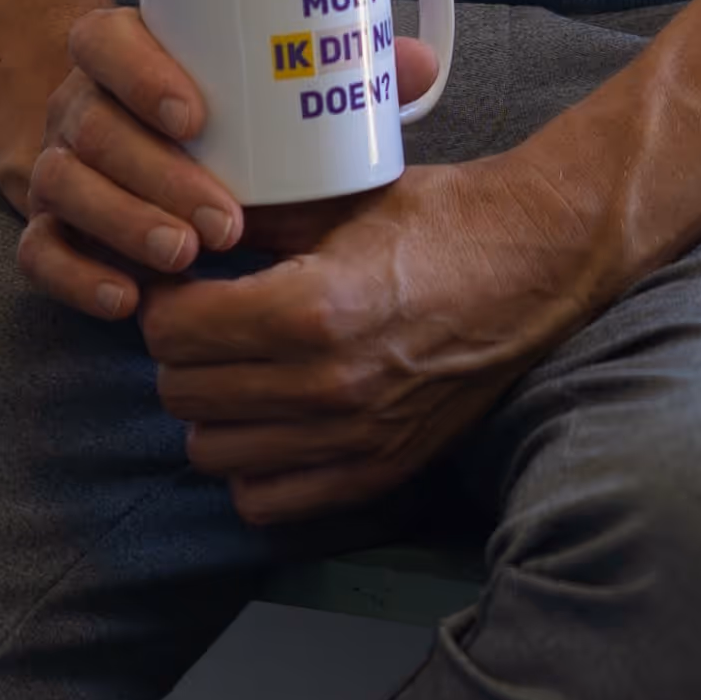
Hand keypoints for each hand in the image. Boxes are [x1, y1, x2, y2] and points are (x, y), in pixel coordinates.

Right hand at [0, 14, 446, 319]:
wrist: (139, 147)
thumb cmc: (230, 114)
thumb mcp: (271, 88)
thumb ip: (336, 71)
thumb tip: (418, 62)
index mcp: (124, 49)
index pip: (104, 39)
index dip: (139, 71)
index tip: (197, 116)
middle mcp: (81, 103)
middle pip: (91, 125)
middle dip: (156, 175)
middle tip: (226, 221)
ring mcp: (58, 164)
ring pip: (62, 184)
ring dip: (122, 224)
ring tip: (185, 257)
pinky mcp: (49, 226)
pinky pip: (38, 250)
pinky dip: (75, 276)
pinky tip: (124, 299)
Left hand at [135, 131, 599, 528]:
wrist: (537, 263)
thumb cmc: (443, 221)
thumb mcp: (339, 198)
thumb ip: (253, 218)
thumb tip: (179, 221)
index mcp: (312, 308)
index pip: (172, 332)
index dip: (163, 303)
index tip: (179, 285)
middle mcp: (327, 384)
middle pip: (181, 393)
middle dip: (179, 353)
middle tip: (203, 323)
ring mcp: (353, 437)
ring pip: (211, 452)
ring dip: (210, 410)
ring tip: (234, 369)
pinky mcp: (377, 470)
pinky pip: (265, 501)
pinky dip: (251, 466)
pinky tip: (267, 421)